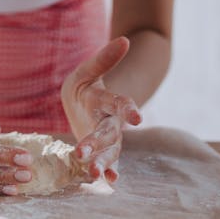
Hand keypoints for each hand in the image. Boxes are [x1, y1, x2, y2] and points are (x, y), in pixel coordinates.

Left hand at [61, 37, 141, 182]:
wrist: (82, 103)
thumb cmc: (84, 86)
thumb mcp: (87, 71)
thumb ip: (103, 59)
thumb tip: (124, 39)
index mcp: (106, 100)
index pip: (120, 103)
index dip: (128, 109)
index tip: (137, 118)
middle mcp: (110, 120)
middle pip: (107, 132)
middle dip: (97, 143)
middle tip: (85, 154)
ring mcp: (107, 137)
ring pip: (108, 151)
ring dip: (101, 162)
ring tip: (95, 174)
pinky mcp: (101, 150)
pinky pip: (106, 161)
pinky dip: (107, 170)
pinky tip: (108, 180)